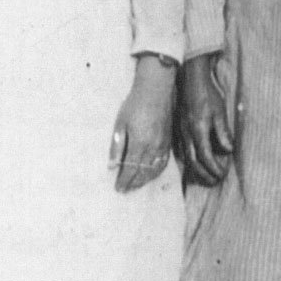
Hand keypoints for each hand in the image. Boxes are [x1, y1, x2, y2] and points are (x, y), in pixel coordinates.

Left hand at [109, 55, 174, 192]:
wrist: (156, 90)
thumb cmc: (134, 104)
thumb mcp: (120, 124)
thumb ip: (117, 146)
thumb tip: (112, 166)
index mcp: (139, 144)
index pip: (130, 169)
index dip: (124, 181)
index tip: (118, 189)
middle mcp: (153, 148)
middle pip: (142, 172)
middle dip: (133, 183)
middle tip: (125, 190)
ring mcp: (162, 145)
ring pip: (154, 170)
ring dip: (144, 180)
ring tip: (136, 185)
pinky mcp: (168, 141)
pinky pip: (163, 162)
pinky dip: (156, 172)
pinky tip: (151, 174)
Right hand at [181, 54, 232, 185]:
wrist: (191, 79)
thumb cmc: (208, 93)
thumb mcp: (220, 111)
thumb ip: (223, 132)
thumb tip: (228, 150)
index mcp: (198, 130)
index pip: (205, 156)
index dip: (214, 168)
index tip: (223, 174)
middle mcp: (187, 134)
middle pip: (193, 162)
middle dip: (204, 174)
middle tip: (215, 181)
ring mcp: (181, 132)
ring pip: (186, 158)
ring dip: (196, 170)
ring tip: (206, 177)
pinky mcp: (179, 129)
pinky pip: (182, 150)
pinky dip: (189, 161)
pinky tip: (195, 163)